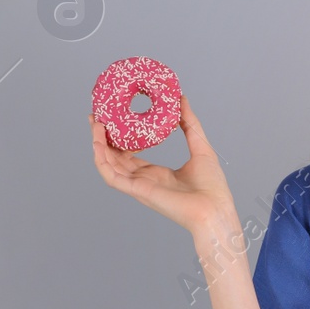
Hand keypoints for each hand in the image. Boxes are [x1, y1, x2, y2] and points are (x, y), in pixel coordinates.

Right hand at [89, 93, 236, 234]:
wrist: (215, 208)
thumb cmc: (212, 186)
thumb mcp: (200, 147)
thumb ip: (190, 124)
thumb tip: (182, 100)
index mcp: (157, 173)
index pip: (131, 155)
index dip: (120, 138)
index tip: (113, 120)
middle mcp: (144, 180)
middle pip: (115, 158)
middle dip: (103, 139)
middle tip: (96, 118)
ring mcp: (138, 186)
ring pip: (108, 164)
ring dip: (98, 144)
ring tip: (94, 123)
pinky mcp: (137, 190)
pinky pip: (111, 175)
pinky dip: (101, 159)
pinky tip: (98, 142)